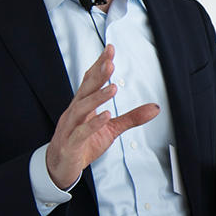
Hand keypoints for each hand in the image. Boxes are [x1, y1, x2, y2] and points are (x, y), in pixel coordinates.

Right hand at [46, 45, 159, 188]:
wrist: (61, 167)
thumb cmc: (83, 144)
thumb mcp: (111, 130)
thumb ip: (131, 117)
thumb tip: (155, 108)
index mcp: (83, 105)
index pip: (90, 80)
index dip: (99, 64)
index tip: (110, 49)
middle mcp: (75, 112)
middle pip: (85, 89)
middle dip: (98, 75)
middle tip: (110, 62)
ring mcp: (70, 127)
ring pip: (82, 108)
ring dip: (97, 97)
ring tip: (112, 88)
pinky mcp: (71, 144)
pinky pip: (81, 132)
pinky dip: (93, 124)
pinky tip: (105, 116)